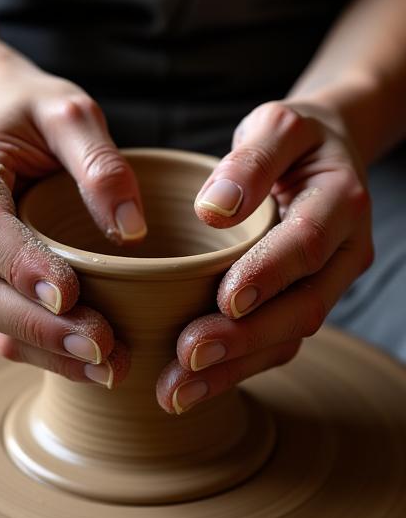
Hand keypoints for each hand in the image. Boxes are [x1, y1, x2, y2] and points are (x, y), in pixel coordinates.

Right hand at [0, 54, 146, 387]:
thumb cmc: (33, 112)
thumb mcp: (70, 113)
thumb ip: (100, 163)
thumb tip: (132, 230)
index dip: (25, 268)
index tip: (73, 296)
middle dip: (40, 329)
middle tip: (105, 350)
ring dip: (46, 351)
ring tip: (109, 368)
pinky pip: (3, 326)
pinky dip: (44, 350)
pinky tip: (91, 362)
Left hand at [157, 101, 372, 412]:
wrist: (323, 155)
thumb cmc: (293, 138)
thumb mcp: (275, 125)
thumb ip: (252, 159)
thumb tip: (214, 209)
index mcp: (340, 202)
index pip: (308, 243)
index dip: (270, 273)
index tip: (226, 299)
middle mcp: (342, 254)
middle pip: (302, 307)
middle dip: (245, 338)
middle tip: (187, 359)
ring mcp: (325, 285)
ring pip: (288, 337)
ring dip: (233, 369)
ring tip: (175, 392)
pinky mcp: (300, 302)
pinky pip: (274, 343)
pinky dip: (234, 368)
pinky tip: (190, 384)